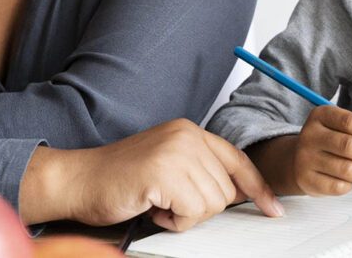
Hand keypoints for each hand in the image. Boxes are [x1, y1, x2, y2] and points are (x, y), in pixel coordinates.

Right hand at [60, 119, 283, 230]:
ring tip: (157, 202)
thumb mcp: (168, 166)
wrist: (77, 180)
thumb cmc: (119, 179)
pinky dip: (173, 221)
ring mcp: (176, 152)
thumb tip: (239, 193)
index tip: (273, 208)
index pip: (237, 159)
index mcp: (189, 131)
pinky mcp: (164, 173)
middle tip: (167, 201)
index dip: (257, 187)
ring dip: (184, 215)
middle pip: (226, 190)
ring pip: (212, 204)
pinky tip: (152, 207)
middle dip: (199, 207)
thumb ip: (200, 171)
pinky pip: (192, 213)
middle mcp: (186, 135)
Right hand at [292, 106, 351, 196]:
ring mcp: (306, 159)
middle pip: (349, 145)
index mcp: (321, 115)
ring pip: (347, 169)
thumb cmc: (332, 139)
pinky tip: (348, 177)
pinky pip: (340, 187)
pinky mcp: (308, 181)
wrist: (300, 159)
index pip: (350, 121)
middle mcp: (310, 135)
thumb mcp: (349, 124)